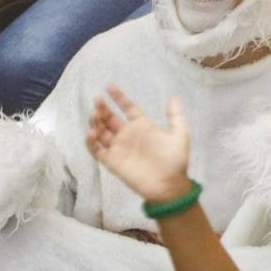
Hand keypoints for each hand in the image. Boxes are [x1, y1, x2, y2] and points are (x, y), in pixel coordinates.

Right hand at [86, 86, 191, 204]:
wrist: (169, 184)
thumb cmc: (175, 159)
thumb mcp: (179, 135)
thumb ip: (175, 116)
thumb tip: (174, 97)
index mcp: (143, 126)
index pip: (128, 108)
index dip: (119, 97)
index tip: (109, 86)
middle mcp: (128, 134)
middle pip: (111, 118)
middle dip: (103, 109)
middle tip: (97, 100)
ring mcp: (119, 147)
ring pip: (101, 132)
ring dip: (96, 122)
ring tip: (95, 115)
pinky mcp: (112, 161)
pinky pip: (97, 150)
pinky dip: (91, 142)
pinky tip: (91, 133)